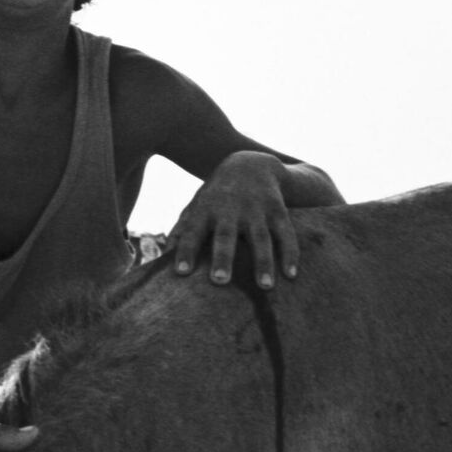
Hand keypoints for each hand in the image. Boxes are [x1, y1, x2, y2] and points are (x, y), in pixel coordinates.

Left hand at [167, 151, 297, 288]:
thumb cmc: (218, 195)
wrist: (252, 164)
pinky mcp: (278, 210)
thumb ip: (183, 229)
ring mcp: (257, 209)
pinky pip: (286, 234)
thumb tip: (161, 256)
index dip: (186, 251)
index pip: (193, 232)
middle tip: (219, 280)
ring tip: (265, 287)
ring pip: (261, 237)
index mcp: (206, 209)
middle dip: (223, 257)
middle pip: (226, 235)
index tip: (181, 273)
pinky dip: (290, 254)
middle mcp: (231, 209)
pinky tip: (291, 276)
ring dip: (263, 262)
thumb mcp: (197, 205)